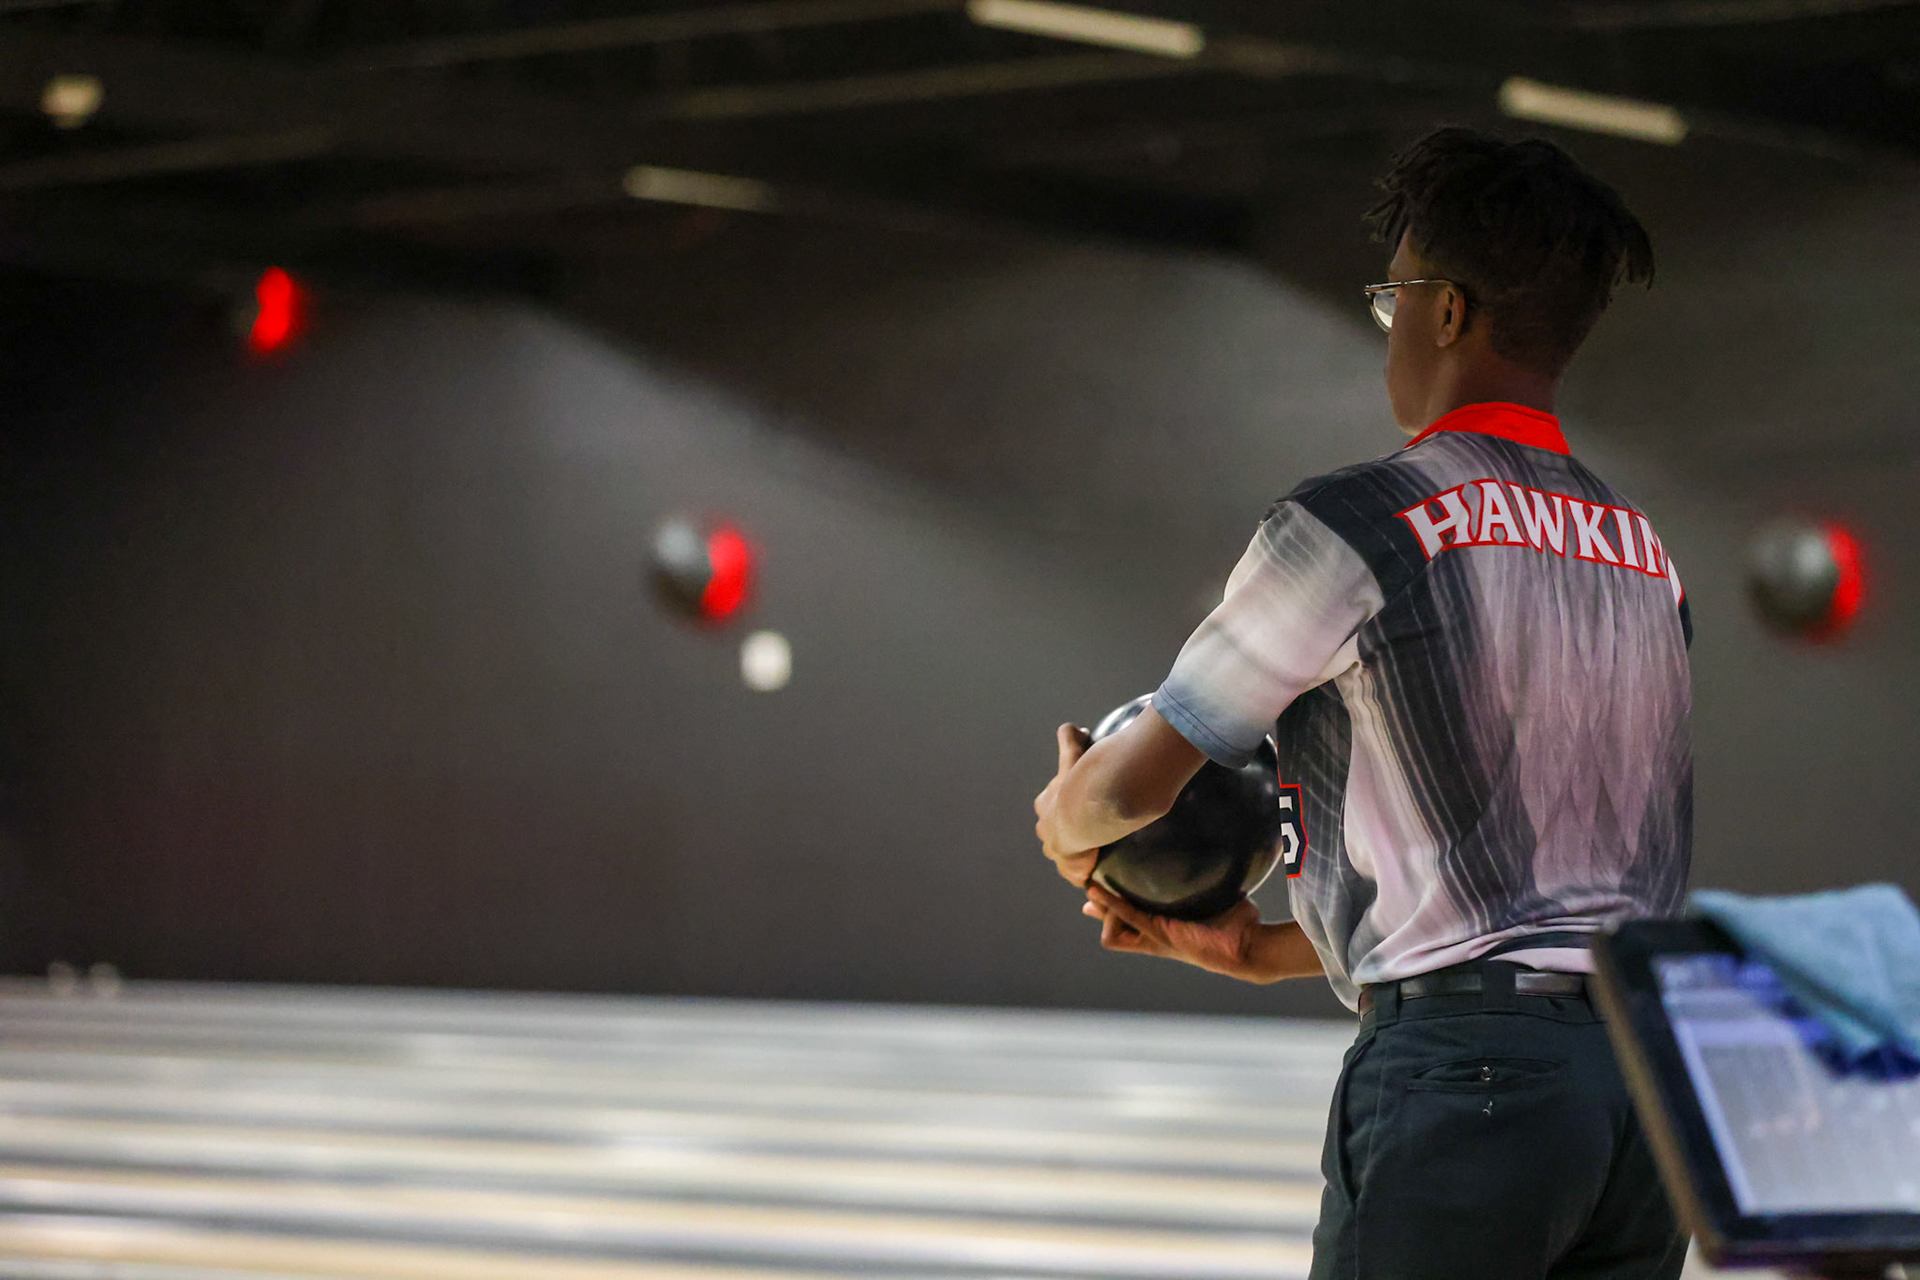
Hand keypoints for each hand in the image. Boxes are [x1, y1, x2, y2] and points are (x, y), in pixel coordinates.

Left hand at [1034, 723, 1096, 884]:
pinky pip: (1078, 874)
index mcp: (1045, 806)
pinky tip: (1096, 874)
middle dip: (1065, 828)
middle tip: (1087, 825)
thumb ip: (1069, 742)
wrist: (1079, 819)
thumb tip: (1069, 727)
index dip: (1061, 801)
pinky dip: (1085, 873)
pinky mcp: (1071, 869)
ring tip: (1095, 851)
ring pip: (1064, 852)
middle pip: (1053, 830)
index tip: (1075, 797)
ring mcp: (1057, 851)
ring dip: (1076, 851)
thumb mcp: (1072, 758)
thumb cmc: (1075, 787)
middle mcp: (1047, 830)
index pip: (1049, 804)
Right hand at [1082, 883, 1262, 979]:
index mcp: (1164, 932)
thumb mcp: (1212, 900)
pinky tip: (1096, 889)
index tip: (1097, 890)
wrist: (1249, 946)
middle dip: (1100, 910)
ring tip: (1095, 886)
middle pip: (1113, 930)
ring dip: (1103, 909)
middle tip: (1091, 887)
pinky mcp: (1160, 935)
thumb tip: (1213, 854)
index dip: (1109, 909)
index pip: (1126, 925)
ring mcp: (1155, 938)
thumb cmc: (1238, 924)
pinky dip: (1110, 903)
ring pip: (1112, 928)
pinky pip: (1127, 917)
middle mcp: (1155, 938)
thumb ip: (1205, 882)